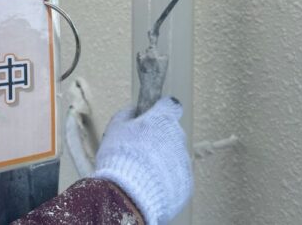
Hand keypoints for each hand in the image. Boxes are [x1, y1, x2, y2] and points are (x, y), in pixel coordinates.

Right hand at [93, 97, 192, 224]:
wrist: (129, 195)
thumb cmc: (120, 157)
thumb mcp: (115, 128)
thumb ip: (126, 115)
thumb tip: (133, 110)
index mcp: (163, 119)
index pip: (171, 105)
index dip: (161, 110)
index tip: (152, 117)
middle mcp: (179, 137)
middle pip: (171, 133)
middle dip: (158, 139)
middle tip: (138, 151)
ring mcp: (184, 161)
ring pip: (173, 156)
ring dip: (161, 161)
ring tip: (141, 173)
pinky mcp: (186, 183)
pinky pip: (175, 177)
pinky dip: (165, 180)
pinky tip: (148, 186)